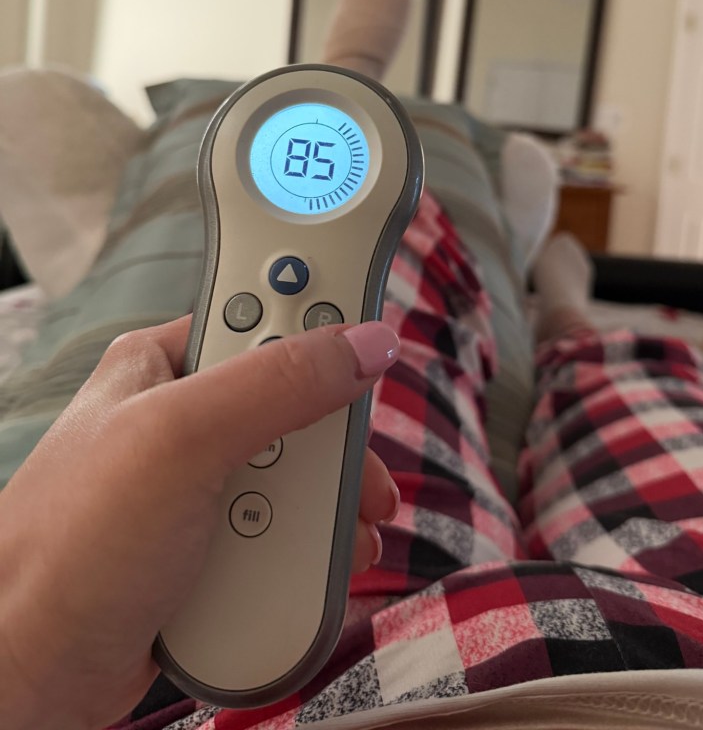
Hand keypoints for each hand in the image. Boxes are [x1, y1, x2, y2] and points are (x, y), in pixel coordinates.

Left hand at [0, 316, 399, 729]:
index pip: (264, 314)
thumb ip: (278, 383)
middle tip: (358, 472)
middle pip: (300, 400)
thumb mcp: (181, 440)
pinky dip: (313, 545)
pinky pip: (289, 526)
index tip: (379, 339)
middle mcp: (187, 417)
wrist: (32, 676)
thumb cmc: (68, 550)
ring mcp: (204, 483)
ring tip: (345, 537)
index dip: (322, 322)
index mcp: (166, 363)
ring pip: (303, 469)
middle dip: (336, 441)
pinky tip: (323, 565)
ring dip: (332, 504)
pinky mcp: (217, 542)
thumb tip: (364, 343)